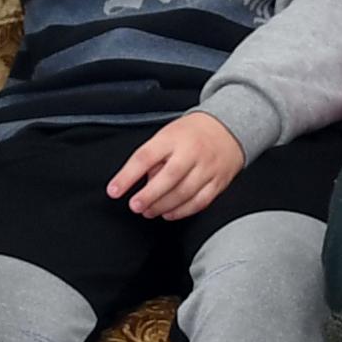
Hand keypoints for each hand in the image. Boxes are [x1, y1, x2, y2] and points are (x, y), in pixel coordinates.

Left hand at [107, 112, 244, 221]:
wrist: (228, 128)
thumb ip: (153, 157)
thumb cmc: (191, 133)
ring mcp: (207, 168)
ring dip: (163, 206)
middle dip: (148, 195)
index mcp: (172, 138)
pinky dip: (182, 211)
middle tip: (135, 205)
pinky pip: (199, 201)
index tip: (114, 190)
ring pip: (184, 193)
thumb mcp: (167, 134)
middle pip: (168, 178)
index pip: (145, 157)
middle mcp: (191, 152)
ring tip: (148, 211)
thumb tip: (143, 183)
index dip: (127, 176)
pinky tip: (169, 213)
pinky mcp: (218, 182)